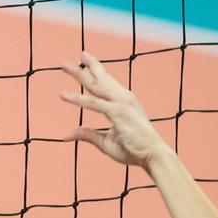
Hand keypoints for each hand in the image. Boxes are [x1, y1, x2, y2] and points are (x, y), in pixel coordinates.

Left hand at [60, 52, 171, 168]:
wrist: (154, 155)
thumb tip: (66, 135)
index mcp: (123, 102)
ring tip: (63, 64)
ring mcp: (121, 103)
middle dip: (83, 67)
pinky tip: (63, 95)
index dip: (93, 71)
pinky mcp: (118, 112)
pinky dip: (77, 99)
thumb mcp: (106, 141)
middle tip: (64, 61)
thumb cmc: (134, 149)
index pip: (106, 83)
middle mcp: (123, 98)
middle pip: (99, 79)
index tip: (82, 62)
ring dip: (78, 74)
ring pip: (95, 85)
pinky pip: (93, 103)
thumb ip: (88, 135)